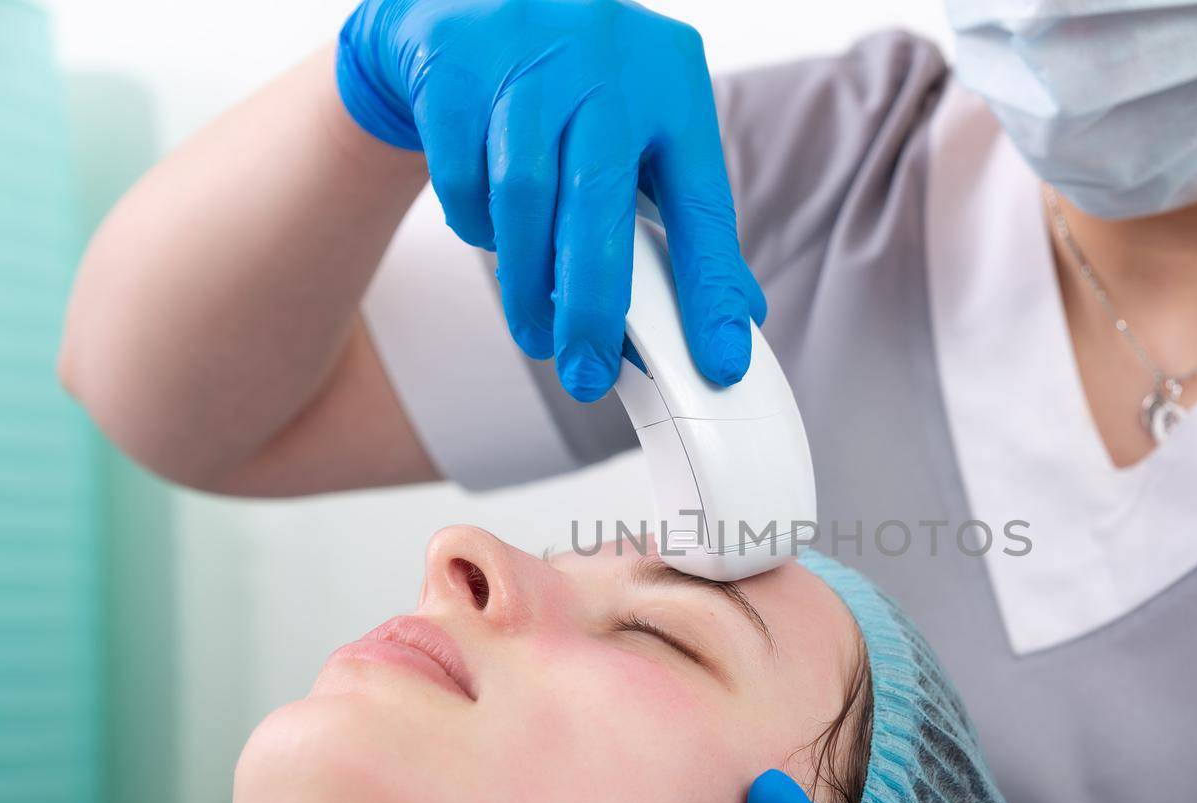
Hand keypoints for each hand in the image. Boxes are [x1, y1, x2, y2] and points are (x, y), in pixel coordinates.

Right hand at [336, 0, 766, 400]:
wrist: (468, 2)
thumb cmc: (576, 87)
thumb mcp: (646, 134)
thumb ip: (689, 220)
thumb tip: (740, 315)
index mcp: (673, 84)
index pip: (703, 204)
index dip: (710, 290)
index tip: (718, 362)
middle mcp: (608, 61)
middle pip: (600, 202)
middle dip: (592, 305)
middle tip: (587, 372)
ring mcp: (528, 52)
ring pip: (523, 194)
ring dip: (526, 280)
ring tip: (535, 332)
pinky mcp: (456, 63)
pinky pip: (463, 173)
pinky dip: (475, 221)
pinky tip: (490, 237)